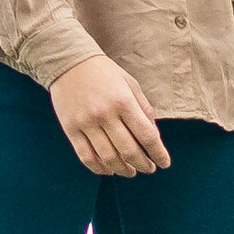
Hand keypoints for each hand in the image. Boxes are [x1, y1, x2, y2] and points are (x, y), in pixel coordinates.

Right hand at [46, 53, 170, 177]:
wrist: (69, 62)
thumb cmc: (104, 73)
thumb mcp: (130, 84)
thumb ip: (144, 109)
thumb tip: (153, 136)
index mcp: (124, 102)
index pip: (146, 135)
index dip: (158, 153)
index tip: (164, 163)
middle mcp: (105, 114)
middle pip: (128, 150)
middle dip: (143, 165)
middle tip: (149, 169)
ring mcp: (86, 123)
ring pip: (108, 158)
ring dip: (123, 169)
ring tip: (130, 171)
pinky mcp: (71, 129)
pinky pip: (86, 156)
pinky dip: (99, 168)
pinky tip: (109, 170)